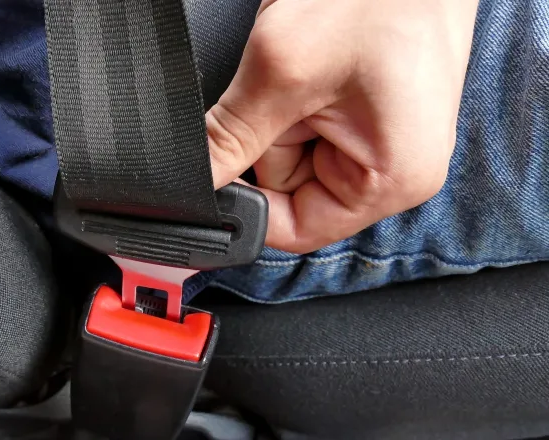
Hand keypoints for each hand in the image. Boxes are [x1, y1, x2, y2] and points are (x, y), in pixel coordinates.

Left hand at [206, 0, 479, 253]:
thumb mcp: (283, 71)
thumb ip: (229, 137)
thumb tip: (191, 179)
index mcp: (391, 180)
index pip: (298, 230)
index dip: (249, 207)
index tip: (219, 174)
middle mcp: (393, 170)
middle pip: (291, 189)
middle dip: (268, 141)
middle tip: (284, 90)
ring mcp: (381, 140)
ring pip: (293, 153)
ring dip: (281, 111)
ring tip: (307, 65)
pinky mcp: (367, 115)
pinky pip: (307, 124)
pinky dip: (293, 97)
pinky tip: (315, 64)